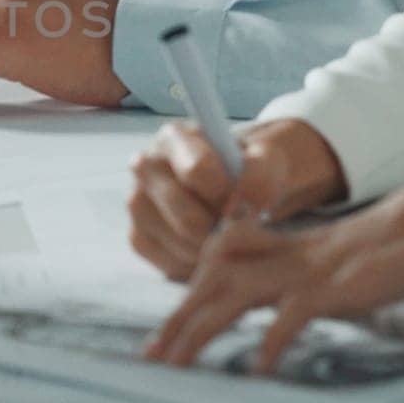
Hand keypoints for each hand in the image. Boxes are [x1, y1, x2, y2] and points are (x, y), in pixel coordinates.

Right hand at [128, 120, 346, 280]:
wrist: (232, 185)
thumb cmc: (247, 168)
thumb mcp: (266, 159)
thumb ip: (260, 174)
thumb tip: (244, 207)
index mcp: (173, 137)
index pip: (198, 170)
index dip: (231, 195)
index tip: (248, 203)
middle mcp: (145, 166)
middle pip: (188, 218)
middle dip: (223, 231)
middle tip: (240, 225)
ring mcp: (137, 203)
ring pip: (182, 245)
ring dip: (214, 250)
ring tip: (228, 232)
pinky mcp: (137, 236)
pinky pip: (172, 264)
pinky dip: (198, 264)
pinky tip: (211, 245)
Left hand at [145, 159, 403, 373]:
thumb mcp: (346, 259)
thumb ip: (314, 276)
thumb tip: (291, 307)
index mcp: (290, 247)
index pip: (222, 263)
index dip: (191, 292)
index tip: (171, 325)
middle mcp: (290, 255)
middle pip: (214, 281)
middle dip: (179, 319)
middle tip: (152, 355)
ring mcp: (310, 268)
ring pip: (235, 295)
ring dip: (200, 330)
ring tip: (177, 362)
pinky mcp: (338, 285)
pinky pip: (292, 315)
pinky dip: (271, 341)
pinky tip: (256, 367)